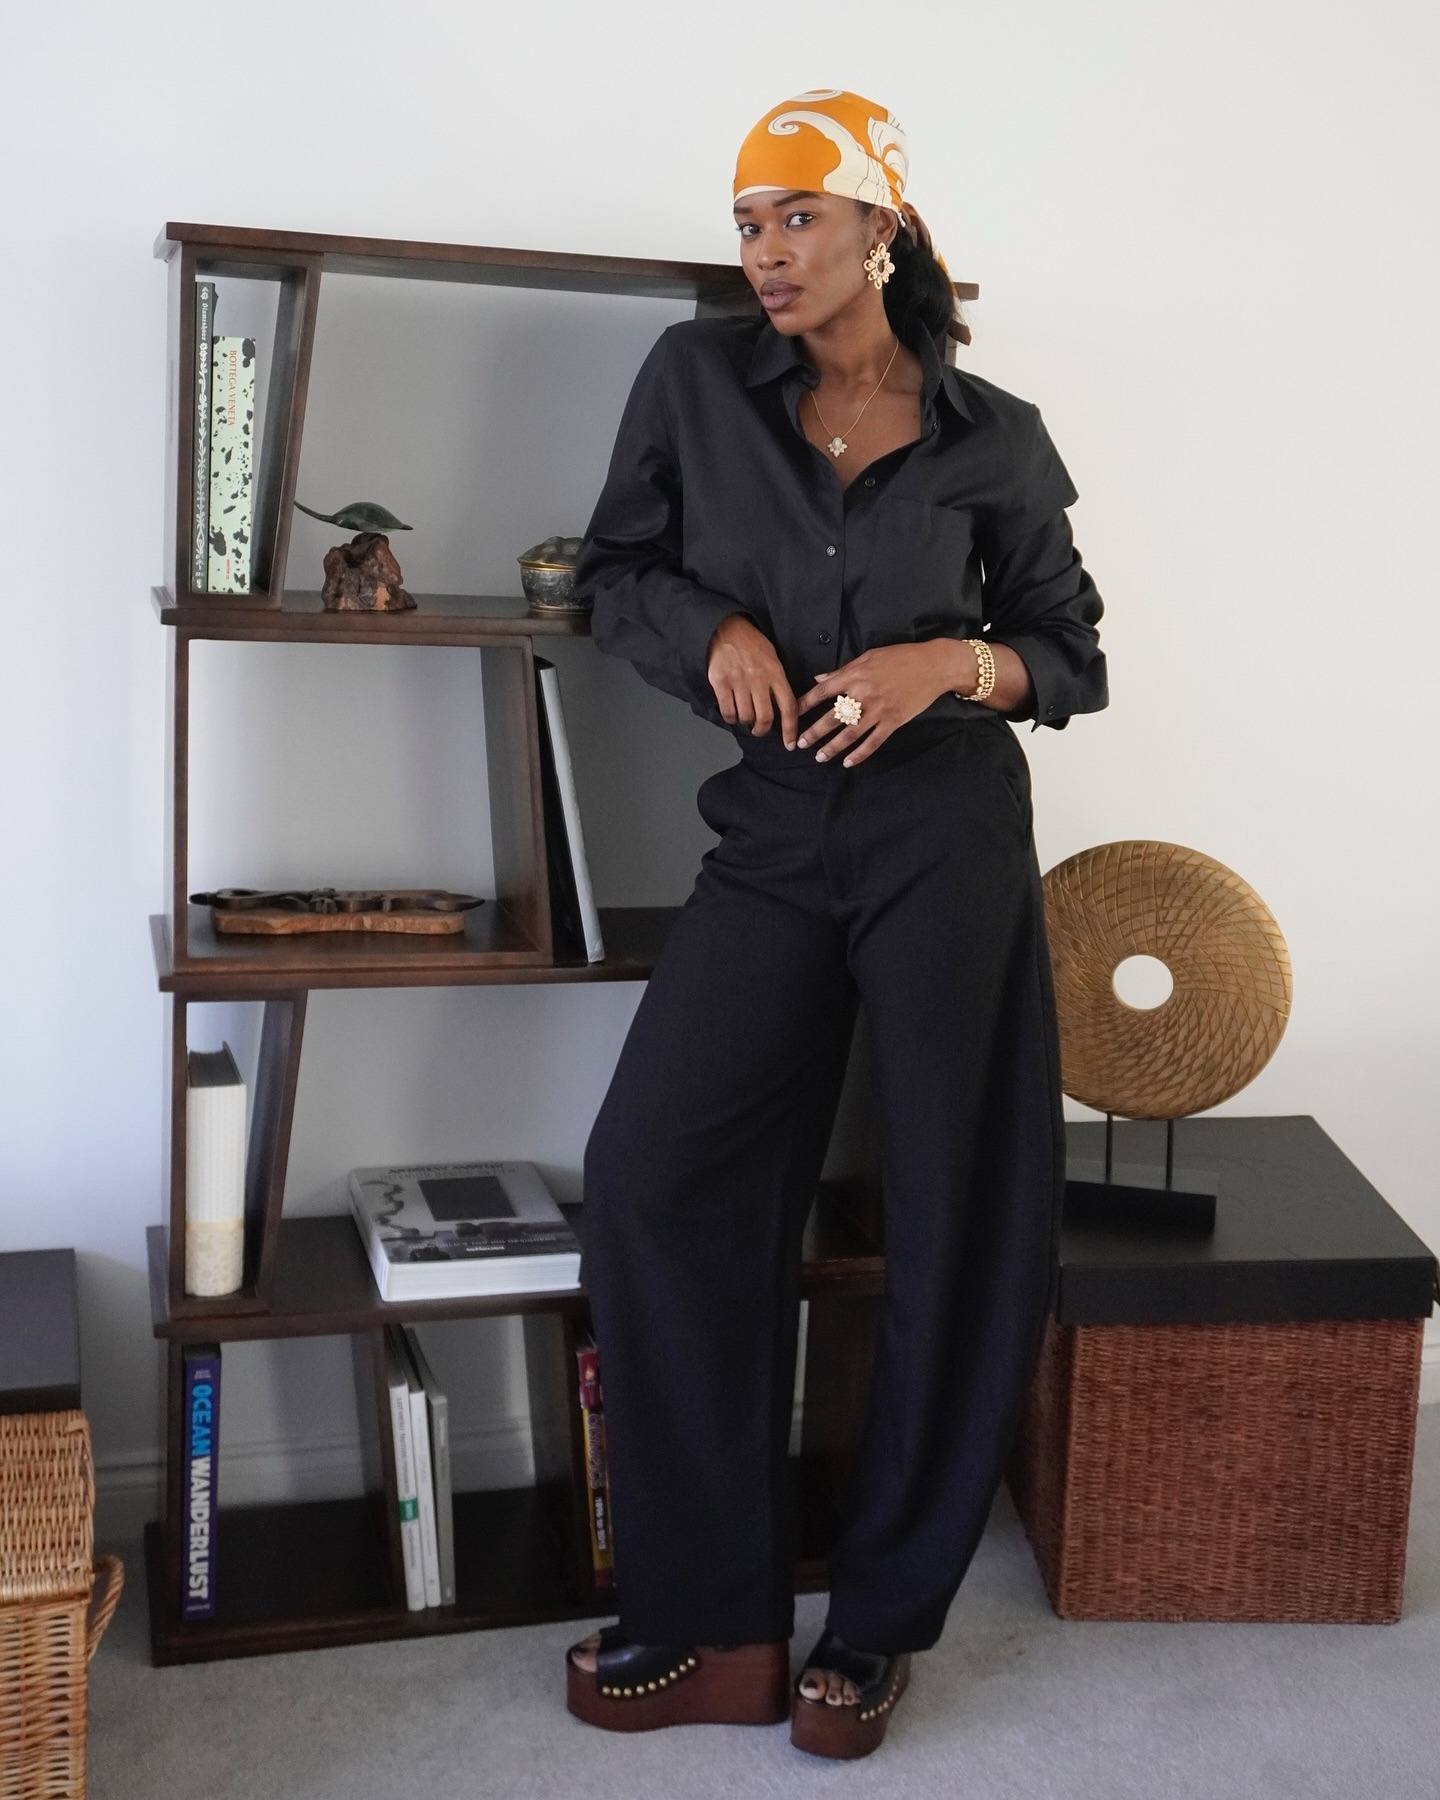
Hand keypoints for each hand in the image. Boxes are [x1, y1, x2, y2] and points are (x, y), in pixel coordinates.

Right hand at [706, 615, 799, 745]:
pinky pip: (727, 711)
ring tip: (744, 716)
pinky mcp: (720, 682)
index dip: (790, 729)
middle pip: (765, 717)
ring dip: (745, 722)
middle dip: (762, 730)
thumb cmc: (751, 645)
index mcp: (775, 673)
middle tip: (759, 730)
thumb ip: (778, 683)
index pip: (788, 707)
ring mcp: (738, 681)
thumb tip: (782, 711)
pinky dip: (731, 718)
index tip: (790, 744)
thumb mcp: (773, 659)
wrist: (726, 629)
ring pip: (745, 716)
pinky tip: (732, 713)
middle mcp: (758, 678)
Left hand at [796, 639, 1007, 767]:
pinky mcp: (894, 721)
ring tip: (820, 757)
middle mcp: (863, 694)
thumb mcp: (868, 657)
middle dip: (814, 732)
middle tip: (800, 744)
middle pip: (832, 717)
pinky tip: (848, 762)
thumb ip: (843, 670)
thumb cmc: (900, 657)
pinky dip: (860, 754)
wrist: (933, 666)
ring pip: (850, 733)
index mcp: (854, 675)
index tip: (791, 715)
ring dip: (833, 747)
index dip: (804, 704)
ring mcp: (879, 710)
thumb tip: (819, 679)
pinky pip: (873, 741)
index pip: (822, 692)